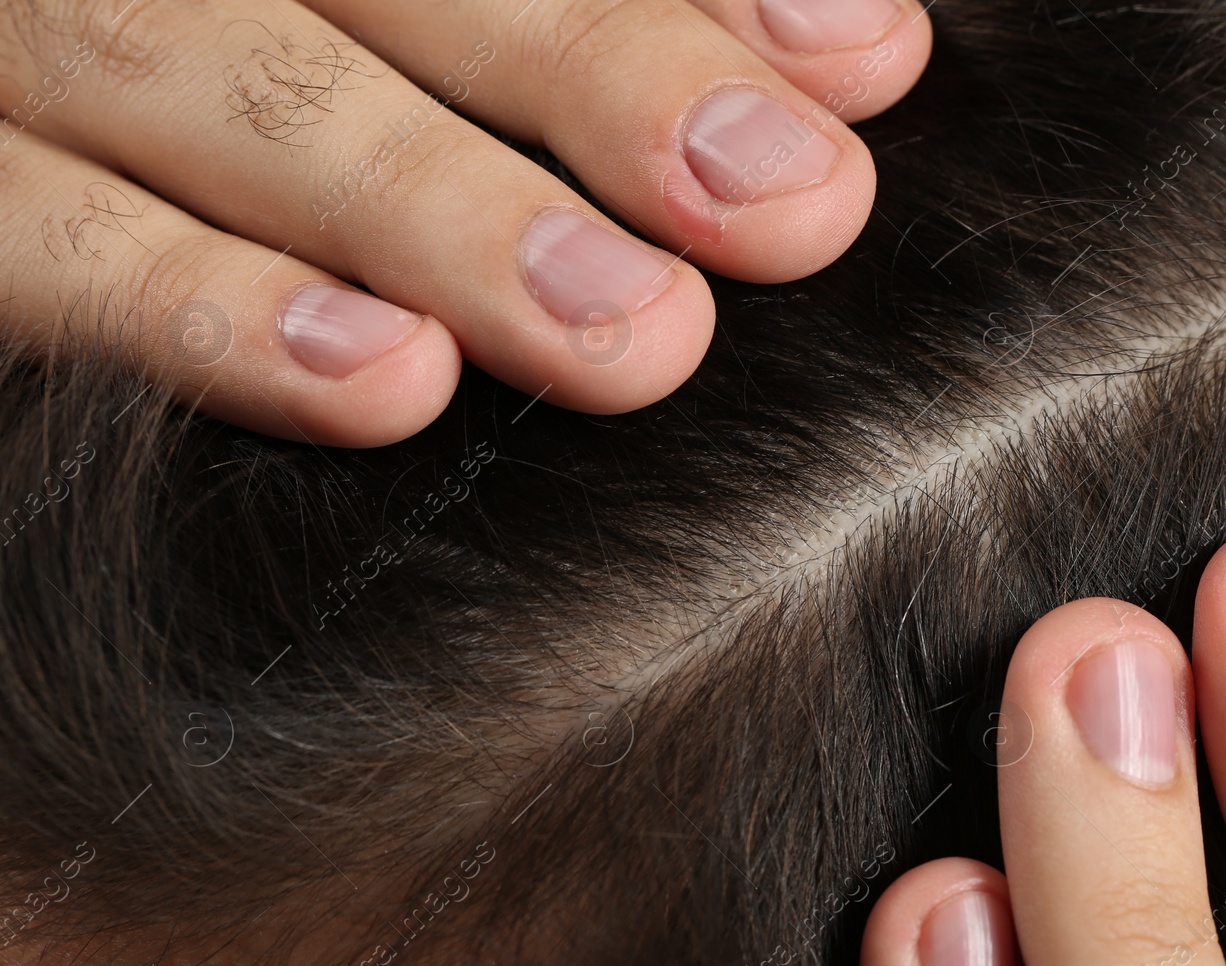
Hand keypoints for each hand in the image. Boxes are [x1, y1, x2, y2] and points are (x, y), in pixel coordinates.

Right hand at [0, 0, 929, 443]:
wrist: (20, 143)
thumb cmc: (247, 96)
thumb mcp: (381, 44)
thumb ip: (565, 42)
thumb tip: (846, 54)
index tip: (859, 59)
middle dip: (601, 72)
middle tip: (791, 205)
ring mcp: (24, 44)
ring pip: (227, 84)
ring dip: (442, 208)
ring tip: (632, 336)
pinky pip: (37, 235)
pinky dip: (198, 307)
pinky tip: (379, 379)